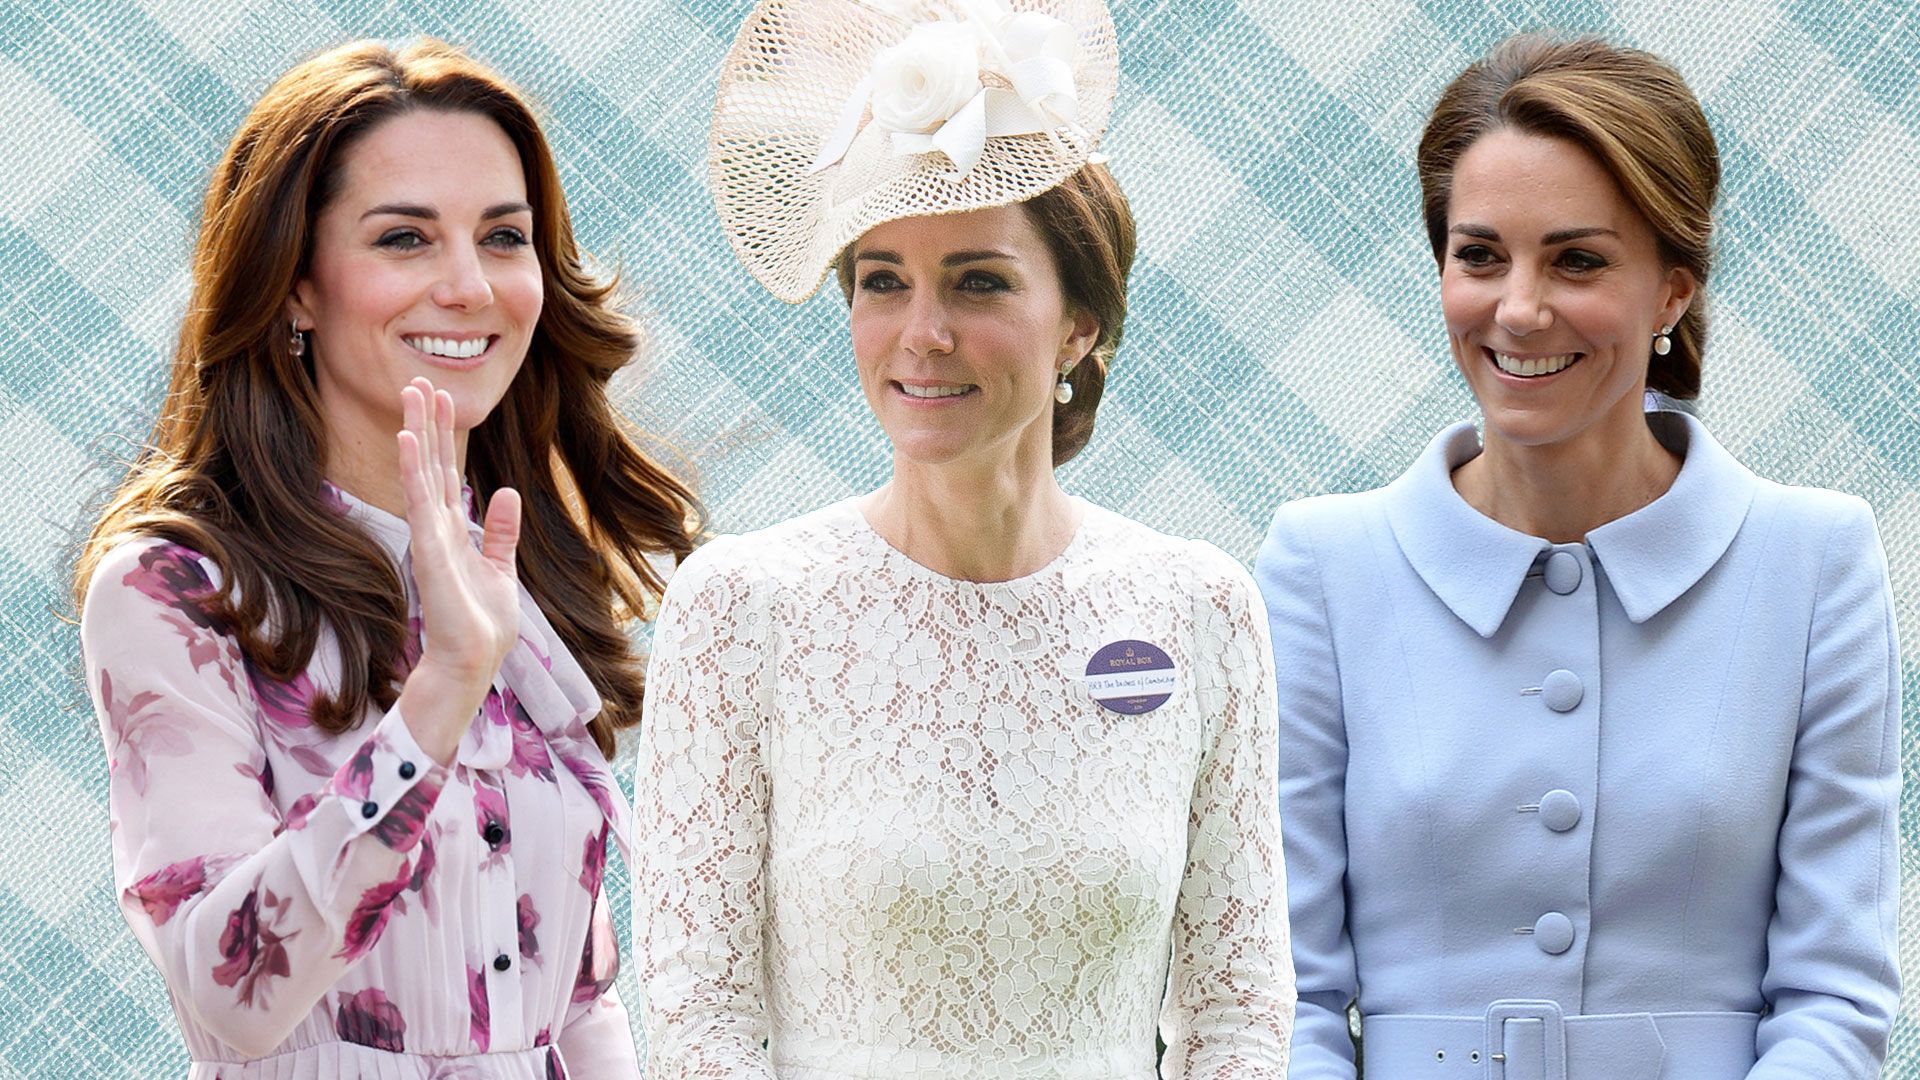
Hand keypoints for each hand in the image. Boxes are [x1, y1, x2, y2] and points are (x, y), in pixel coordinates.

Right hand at [393, 377, 521, 762]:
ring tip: (412, 394)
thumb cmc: (481, 622)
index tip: (440, 397)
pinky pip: (419, 502)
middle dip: (426, 422)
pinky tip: (409, 440)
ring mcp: (430, 536)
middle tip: (418, 380)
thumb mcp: (500, 566)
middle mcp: (436, 527)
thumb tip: (503, 492)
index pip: (446, 472)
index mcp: (453, 530)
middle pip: (431, 464)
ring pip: (422, 473)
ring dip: (418, 433)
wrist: (472, 660)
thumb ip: (500, 530)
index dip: (443, 435)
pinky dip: (415, 470)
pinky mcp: (430, 550)